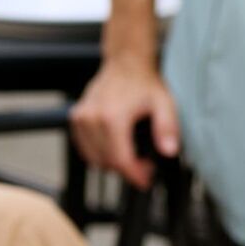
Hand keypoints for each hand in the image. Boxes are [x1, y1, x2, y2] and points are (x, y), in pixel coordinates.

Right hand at [69, 57, 181, 189]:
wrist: (125, 64)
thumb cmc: (144, 83)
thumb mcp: (165, 104)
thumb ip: (168, 128)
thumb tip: (169, 151)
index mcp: (112, 117)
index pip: (119, 159)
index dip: (134, 175)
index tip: (145, 180)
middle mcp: (91, 118)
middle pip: (106, 162)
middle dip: (127, 169)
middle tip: (144, 164)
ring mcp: (80, 118)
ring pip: (93, 158)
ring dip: (112, 163)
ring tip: (131, 155)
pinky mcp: (75, 119)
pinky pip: (84, 148)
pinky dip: (99, 153)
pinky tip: (115, 146)